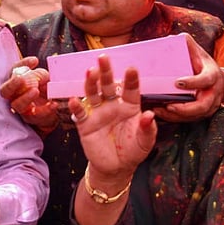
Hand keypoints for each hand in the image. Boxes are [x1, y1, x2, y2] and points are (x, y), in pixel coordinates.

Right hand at [0, 57, 58, 131]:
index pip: (14, 70)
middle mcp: (14, 95)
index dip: (22, 64)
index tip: (35, 60)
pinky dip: (45, 110)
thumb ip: (42, 76)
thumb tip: (41, 76)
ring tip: (36, 91)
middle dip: (12, 84)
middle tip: (22, 79)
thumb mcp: (44, 80)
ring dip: (25, 98)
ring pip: (17, 105)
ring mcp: (21, 107)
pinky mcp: (30, 117)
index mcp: (16, 81)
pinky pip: (34, 115)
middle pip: (5, 90)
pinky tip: (54, 104)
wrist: (51, 108)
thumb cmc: (44, 90)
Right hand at [69, 55, 156, 180]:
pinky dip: (76, 107)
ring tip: (90, 71)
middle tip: (103, 57)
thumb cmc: (133, 150)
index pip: (130, 90)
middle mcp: (112, 106)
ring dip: (90, 83)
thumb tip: (150, 115)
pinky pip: (80, 113)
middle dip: (106, 72)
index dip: (131, 80)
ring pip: (93, 94)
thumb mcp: (145, 142)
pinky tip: (74, 99)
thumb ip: (148, 129)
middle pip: (108, 85)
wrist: (116, 167)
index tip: (131, 68)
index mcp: (129, 107)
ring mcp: (97, 113)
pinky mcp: (85, 124)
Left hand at [153, 33, 223, 121]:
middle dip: (186, 108)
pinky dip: (175, 119)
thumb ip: (186, 44)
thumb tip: (171, 38)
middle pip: (203, 106)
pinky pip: (189, 120)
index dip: (193, 82)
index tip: (177, 82)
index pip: (206, 80)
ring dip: (177, 116)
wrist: (216, 80)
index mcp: (212, 75)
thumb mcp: (197, 51)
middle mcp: (213, 92)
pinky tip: (161, 114)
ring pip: (195, 116)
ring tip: (160, 111)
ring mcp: (210, 105)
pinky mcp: (202, 114)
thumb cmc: (201, 63)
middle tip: (168, 105)